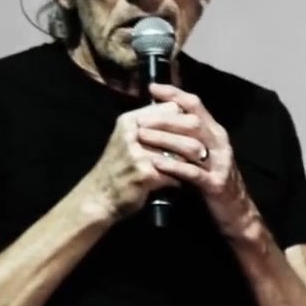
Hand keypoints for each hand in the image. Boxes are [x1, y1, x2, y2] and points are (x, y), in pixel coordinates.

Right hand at [81, 97, 195, 221]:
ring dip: (191, 161)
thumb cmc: (117, 168)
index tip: (197, 130)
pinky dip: (181, 179)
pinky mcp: (145, 173)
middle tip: (206, 150)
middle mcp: (134, 132)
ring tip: (200, 166)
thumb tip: (178, 110)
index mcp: (130, 120)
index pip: (171, 109)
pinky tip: (183, 183)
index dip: (187, 119)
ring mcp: (138, 153)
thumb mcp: (126, 139)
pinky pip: (174, 173)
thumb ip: (149, 126)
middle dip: (195, 139)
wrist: (99, 197)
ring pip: (180, 151)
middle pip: (179, 127)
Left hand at [134, 84, 257, 236]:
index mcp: (216, 133)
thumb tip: (163, 118)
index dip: (174, 94)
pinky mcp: (216, 185)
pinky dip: (174, 167)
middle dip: (165, 118)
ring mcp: (220, 164)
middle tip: (140, 118)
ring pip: (193, 144)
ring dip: (165, 139)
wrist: (236, 214)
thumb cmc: (213, 182)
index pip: (196, 105)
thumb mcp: (204, 155)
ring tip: (142, 137)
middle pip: (193, 122)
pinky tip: (157, 164)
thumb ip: (189, 138)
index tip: (152, 88)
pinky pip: (193, 173)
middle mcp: (220, 144)